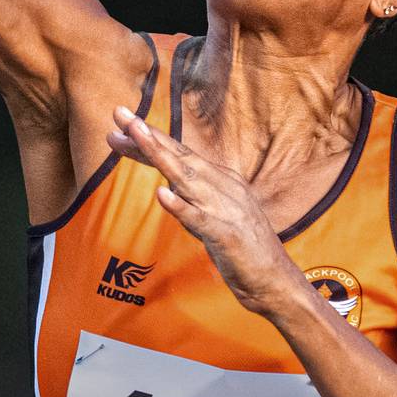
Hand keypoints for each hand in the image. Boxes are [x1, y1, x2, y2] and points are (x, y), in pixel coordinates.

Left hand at [105, 106, 309, 318]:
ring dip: (159, 155)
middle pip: (180, 156)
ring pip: (186, 178)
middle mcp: (224, 187)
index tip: (121, 123)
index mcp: (221, 180)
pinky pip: (200, 219)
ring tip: (136, 135)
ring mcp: (226, 210)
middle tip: (120, 113)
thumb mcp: (214, 214)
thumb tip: (165, 188)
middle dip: (148, 135)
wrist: (277, 282)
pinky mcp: (228, 236)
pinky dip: (181, 207)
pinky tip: (161, 194)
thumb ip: (192, 199)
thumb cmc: (243, 249)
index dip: (149, 139)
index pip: (179, 154)